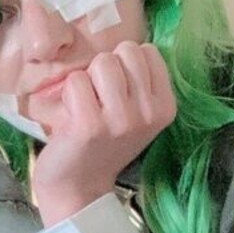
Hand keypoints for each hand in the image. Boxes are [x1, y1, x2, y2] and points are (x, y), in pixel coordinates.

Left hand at [32, 41, 175, 225]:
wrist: (77, 187)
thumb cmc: (101, 145)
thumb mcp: (135, 114)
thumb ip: (138, 81)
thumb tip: (128, 44)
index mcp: (165, 106)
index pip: (146, 50)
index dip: (123, 65)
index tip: (116, 94)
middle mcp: (149, 113)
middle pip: (124, 51)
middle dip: (104, 70)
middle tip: (98, 102)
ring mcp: (121, 119)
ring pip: (101, 63)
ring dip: (86, 81)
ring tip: (85, 109)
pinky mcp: (90, 125)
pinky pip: (76, 81)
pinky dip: (68, 95)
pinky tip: (71, 119)